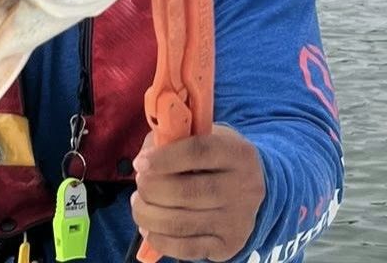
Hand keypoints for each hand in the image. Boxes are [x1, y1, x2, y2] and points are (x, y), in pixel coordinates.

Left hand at [130, 125, 264, 261]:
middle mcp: (244, 188)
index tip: (140, 163)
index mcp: (238, 154)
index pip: (198, 152)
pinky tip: (148, 228)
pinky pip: (185, 249)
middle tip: (140, 183)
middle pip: (185, 192)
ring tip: (139, 204)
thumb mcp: (201, 137)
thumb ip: (170, 140)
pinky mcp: (228, 245)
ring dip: (147, 215)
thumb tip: (143, 160)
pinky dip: (158, 239)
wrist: (248, 191)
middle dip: (150, 189)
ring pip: (180, 223)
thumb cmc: (213, 160)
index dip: (164, 158)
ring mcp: (237, 220)